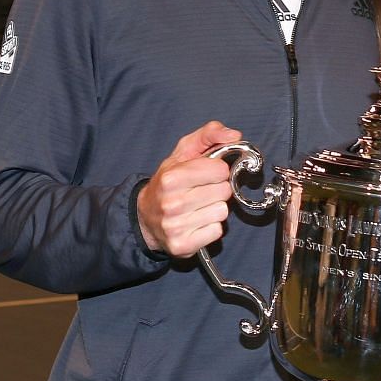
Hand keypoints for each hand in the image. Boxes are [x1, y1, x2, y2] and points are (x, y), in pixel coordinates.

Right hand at [137, 121, 241, 257]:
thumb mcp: (182, 152)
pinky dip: (211, 226)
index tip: (206, 174)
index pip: (220, 170)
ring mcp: (177, 226)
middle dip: (217, 189)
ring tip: (198, 206)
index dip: (217, 171)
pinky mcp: (183, 245)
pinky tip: (196, 222)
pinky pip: (217, 231)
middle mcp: (172, 203)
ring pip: (222, 212)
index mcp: (171, 177)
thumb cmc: (168, 182)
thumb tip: (234, 135)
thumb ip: (209, 135)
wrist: (145, 217)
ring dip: (215, 208)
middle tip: (202, 190)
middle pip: (224, 192)